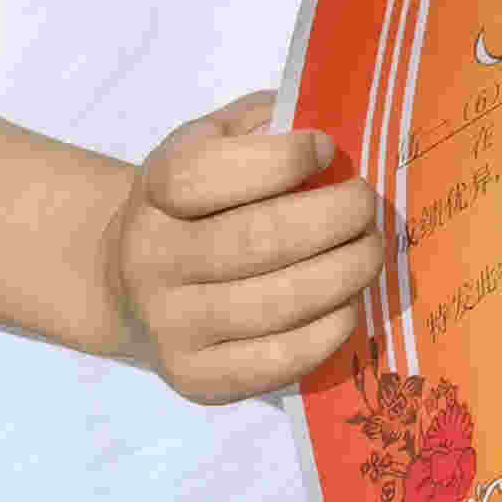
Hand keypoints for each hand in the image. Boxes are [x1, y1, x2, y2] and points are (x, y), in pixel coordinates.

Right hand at [102, 94, 382, 405]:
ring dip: (346, 272)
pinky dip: (329, 330)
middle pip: (259, 240)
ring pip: (277, 302)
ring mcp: (170, 325)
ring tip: (370, 250)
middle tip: (367, 205)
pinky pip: (277, 360)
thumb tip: (331, 127)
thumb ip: (264, 123)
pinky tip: (349, 304)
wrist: (131, 285)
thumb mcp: (214, 142)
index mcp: (156, 190)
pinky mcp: (196, 377)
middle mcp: (152, 259)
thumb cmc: (199, 202)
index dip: (281, 158)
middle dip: (337, 218)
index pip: (207, 174)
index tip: (325, 149)